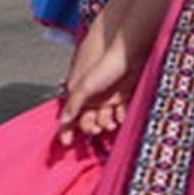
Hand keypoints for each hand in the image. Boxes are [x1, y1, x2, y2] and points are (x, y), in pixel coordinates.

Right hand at [58, 23, 141, 144]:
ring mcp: (108, 96)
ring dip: (106, 123)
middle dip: (90, 127)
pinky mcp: (124, 94)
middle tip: (95, 130)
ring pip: (104, 118)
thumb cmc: (105, 64)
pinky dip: (120, 116)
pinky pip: (121, 111)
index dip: (67, 129)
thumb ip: (74, 103)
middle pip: (88, 120)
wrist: (130, 51)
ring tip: (110, 124)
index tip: (66, 143)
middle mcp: (93, 97)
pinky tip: (121, 118)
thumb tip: (63, 121)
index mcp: (80, 93)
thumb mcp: (86, 85)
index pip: (70, 115)